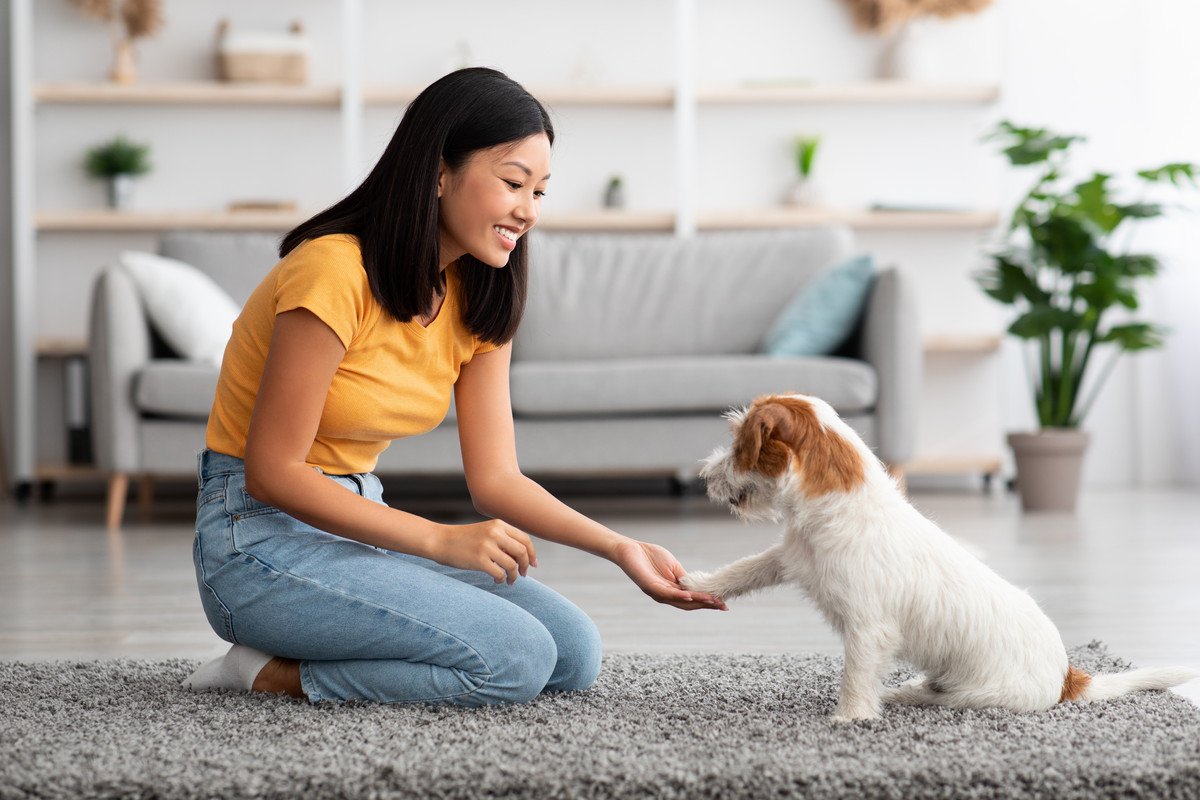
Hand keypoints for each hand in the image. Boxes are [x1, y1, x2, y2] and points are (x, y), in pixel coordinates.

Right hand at [429, 520, 537, 583]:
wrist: (440, 541)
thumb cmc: (465, 539)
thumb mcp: (486, 531)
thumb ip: (504, 539)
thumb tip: (525, 557)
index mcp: (499, 524)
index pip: (525, 539)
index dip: (532, 554)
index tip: (533, 564)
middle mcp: (495, 533)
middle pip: (522, 552)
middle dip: (525, 566)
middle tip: (523, 575)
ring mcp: (486, 546)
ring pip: (512, 565)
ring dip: (514, 576)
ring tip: (509, 580)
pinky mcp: (479, 560)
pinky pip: (499, 574)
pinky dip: (501, 580)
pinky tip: (497, 581)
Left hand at [611, 539, 726, 610]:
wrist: (630, 549)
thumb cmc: (650, 557)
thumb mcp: (673, 567)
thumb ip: (684, 578)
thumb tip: (699, 586)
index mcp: (671, 590)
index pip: (692, 599)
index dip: (707, 602)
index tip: (723, 604)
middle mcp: (665, 595)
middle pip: (688, 604)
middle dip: (706, 605)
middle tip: (722, 606)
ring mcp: (657, 592)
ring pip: (680, 600)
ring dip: (696, 601)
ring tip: (711, 601)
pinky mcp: (649, 586)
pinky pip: (666, 593)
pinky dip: (679, 595)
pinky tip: (689, 595)